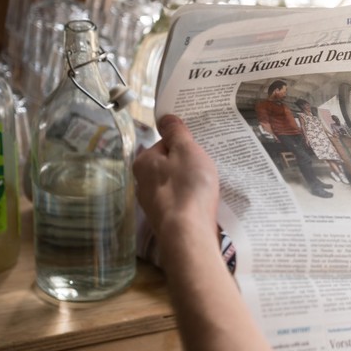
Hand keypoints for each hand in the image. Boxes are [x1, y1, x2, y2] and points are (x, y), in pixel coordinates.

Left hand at [134, 115, 219, 241]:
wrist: (187, 232)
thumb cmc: (187, 187)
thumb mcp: (186, 151)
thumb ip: (177, 132)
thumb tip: (165, 117)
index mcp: (144, 162)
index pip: (165, 144)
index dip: (185, 145)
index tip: (201, 150)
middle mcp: (142, 182)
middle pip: (169, 166)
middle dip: (187, 165)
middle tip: (207, 167)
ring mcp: (152, 204)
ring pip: (174, 185)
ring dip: (189, 184)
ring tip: (208, 187)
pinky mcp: (164, 220)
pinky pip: (179, 203)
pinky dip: (190, 201)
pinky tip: (203, 204)